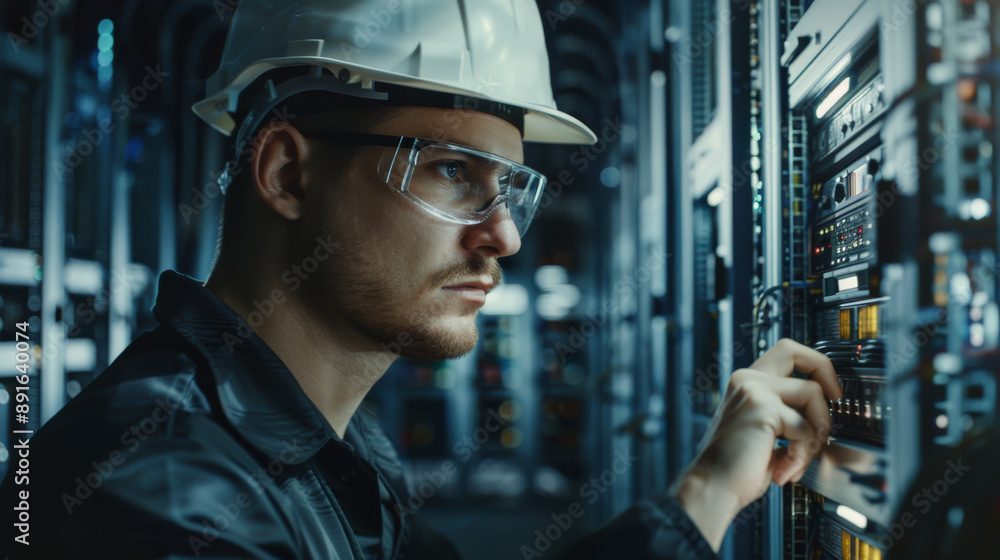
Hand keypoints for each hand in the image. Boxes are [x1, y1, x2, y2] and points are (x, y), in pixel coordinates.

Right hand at [672, 338, 841, 549]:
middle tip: (837, 399)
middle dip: (825, 372)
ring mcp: (753, 390)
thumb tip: (825, 418)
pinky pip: (805, 427)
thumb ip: (789, 417)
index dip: (815, 365)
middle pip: (796, 352)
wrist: (712, 487)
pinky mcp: (762, 408)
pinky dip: (802, 454)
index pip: (786, 353)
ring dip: (817, 432)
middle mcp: (747, 380)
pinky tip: (784, 469)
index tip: (831, 392)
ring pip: (812, 394)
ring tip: (798, 459)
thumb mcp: (766, 433)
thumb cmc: (736, 468)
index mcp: (747, 384)